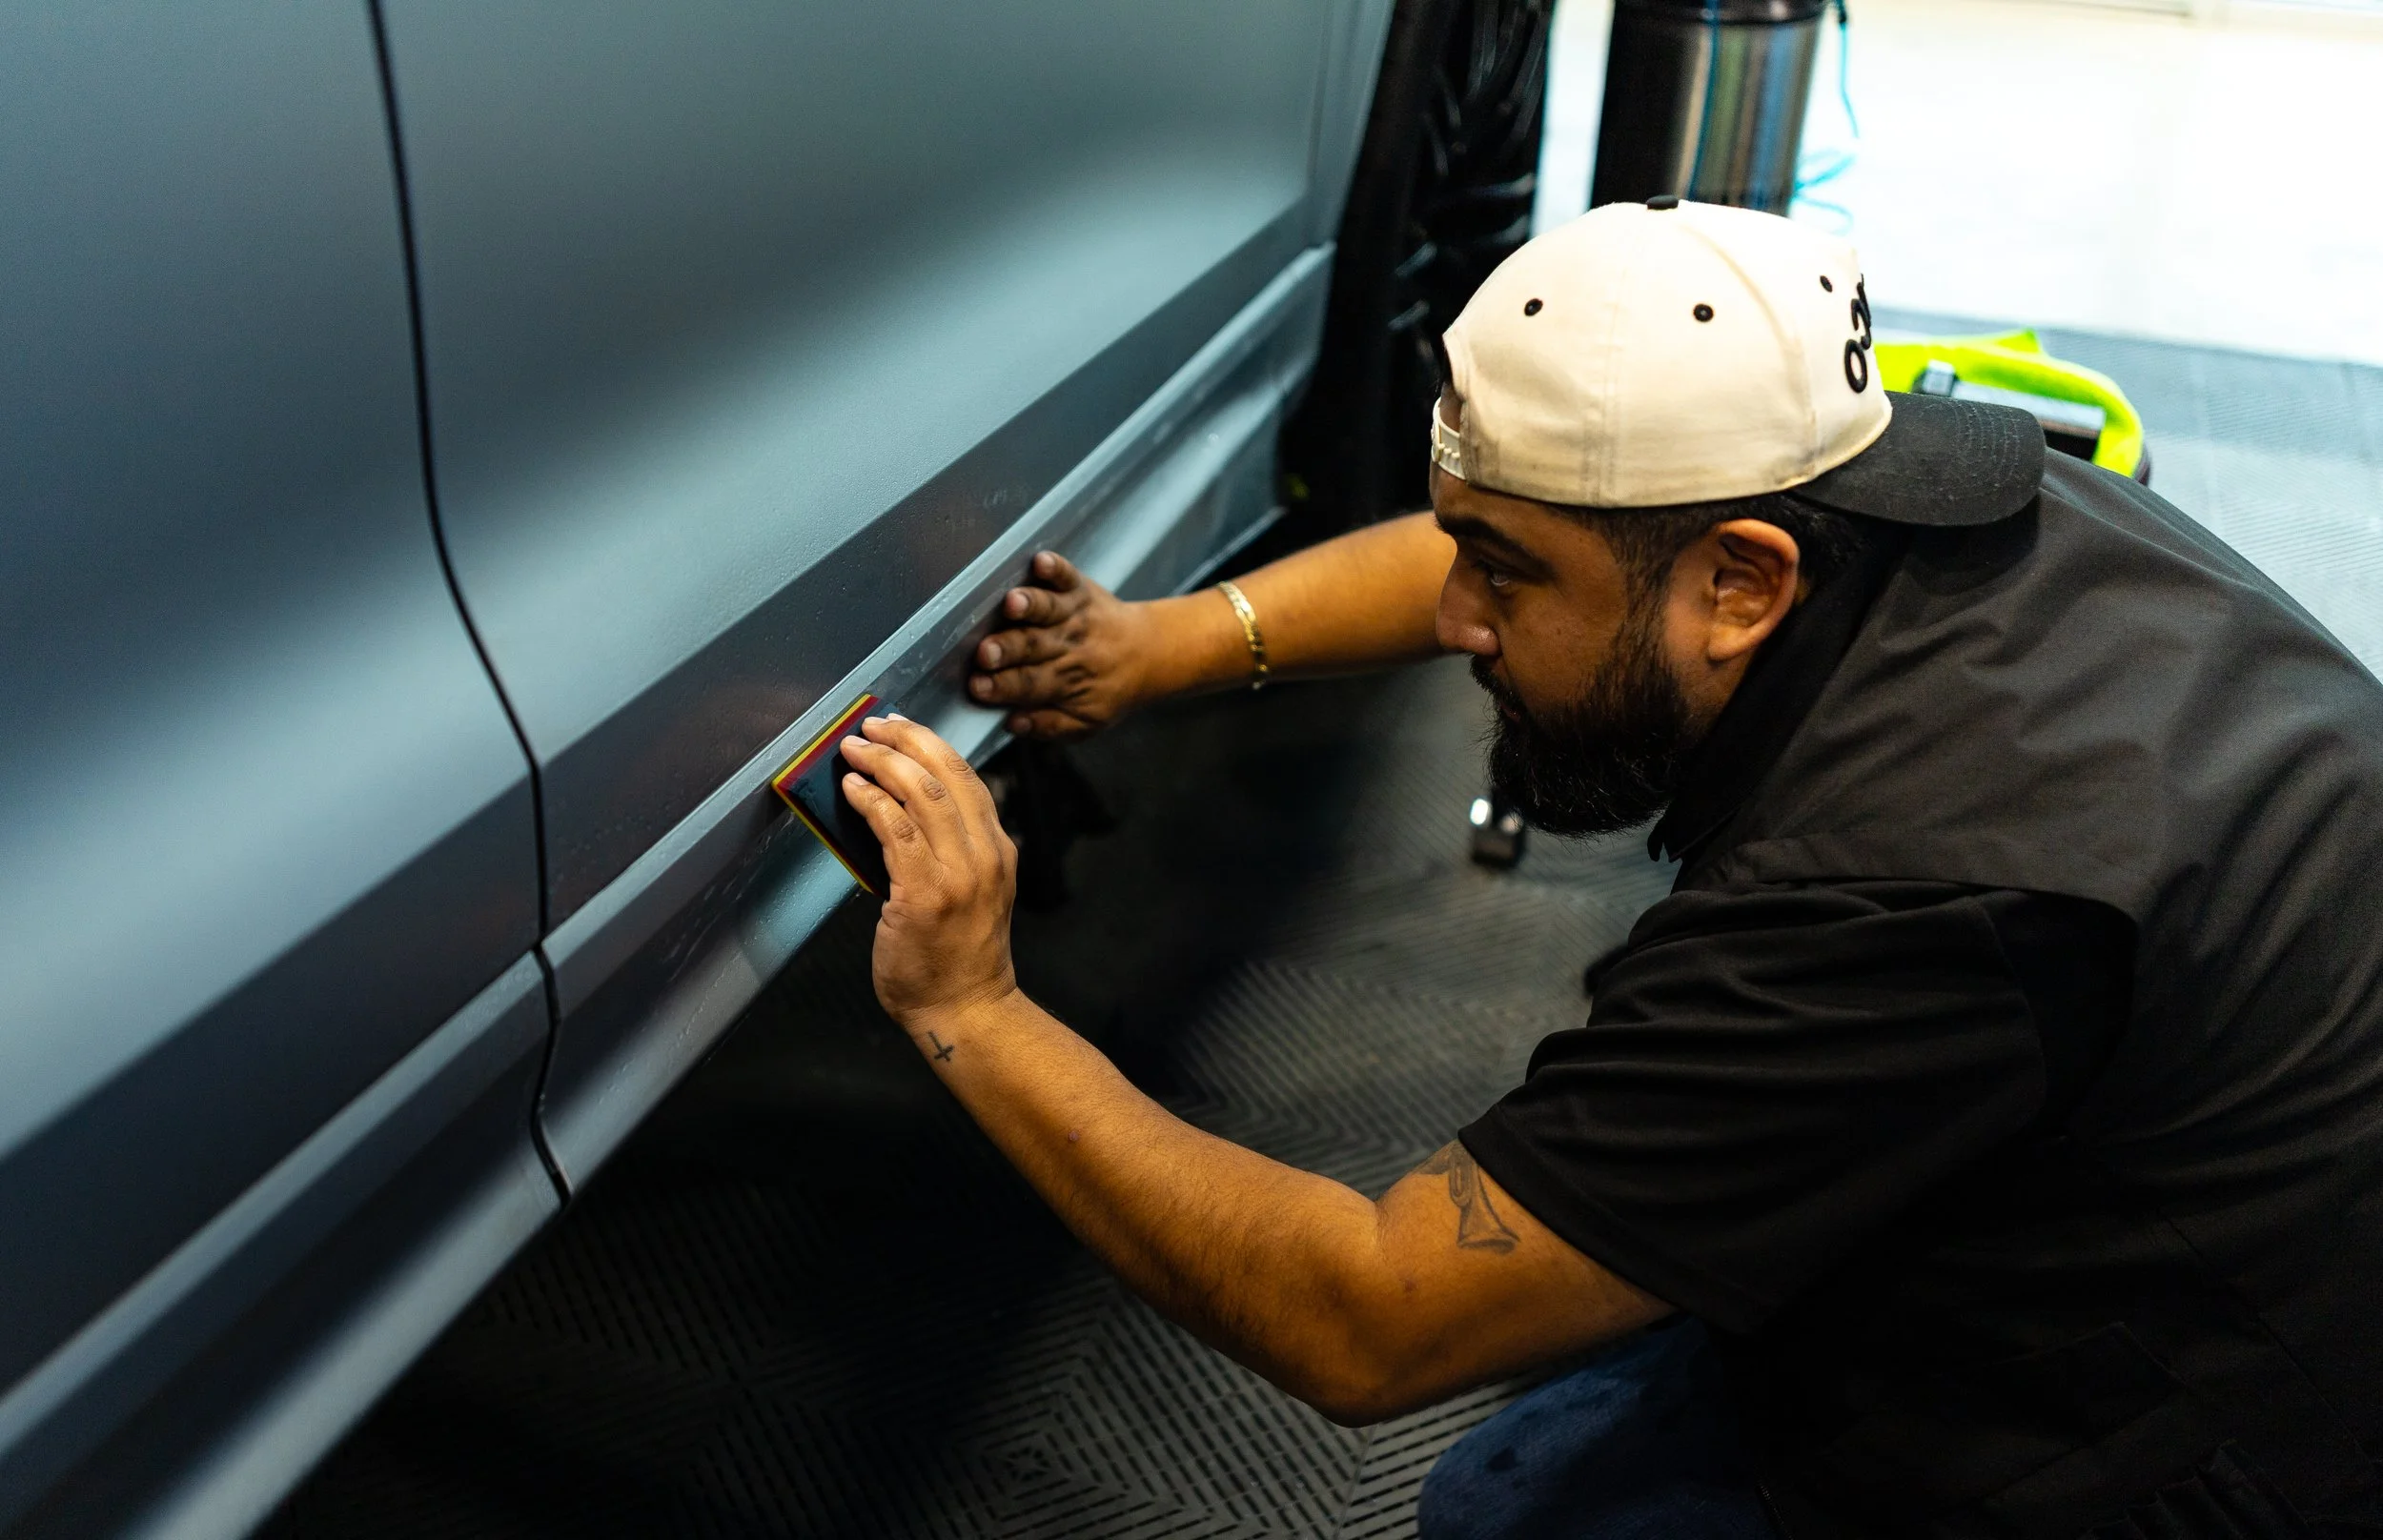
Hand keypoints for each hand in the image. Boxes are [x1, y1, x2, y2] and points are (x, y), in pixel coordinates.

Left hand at [837, 715, 1021, 1031]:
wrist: (965, 1010)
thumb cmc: (959, 957)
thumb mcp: (974, 892)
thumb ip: (950, 852)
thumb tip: (898, 808)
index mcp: (998, 850)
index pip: (968, 778)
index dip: (931, 745)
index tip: (901, 728)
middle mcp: (985, 855)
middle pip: (948, 774)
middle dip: (906, 740)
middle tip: (873, 727)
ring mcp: (958, 874)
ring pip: (923, 794)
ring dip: (883, 763)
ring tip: (855, 749)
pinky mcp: (925, 894)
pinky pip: (896, 830)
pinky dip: (872, 801)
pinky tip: (853, 789)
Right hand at [969, 551, 1158, 739]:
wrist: (1149, 653)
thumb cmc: (1107, 689)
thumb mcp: (1086, 722)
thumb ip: (1049, 726)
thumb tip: (1013, 724)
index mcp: (1065, 681)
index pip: (1029, 685)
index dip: (1001, 687)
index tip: (977, 686)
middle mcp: (1069, 646)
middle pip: (1033, 647)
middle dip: (1006, 649)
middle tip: (985, 653)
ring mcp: (1074, 615)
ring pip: (1048, 610)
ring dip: (1030, 606)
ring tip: (1012, 604)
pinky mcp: (1080, 589)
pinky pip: (1067, 576)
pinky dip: (1054, 568)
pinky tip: (1041, 561)